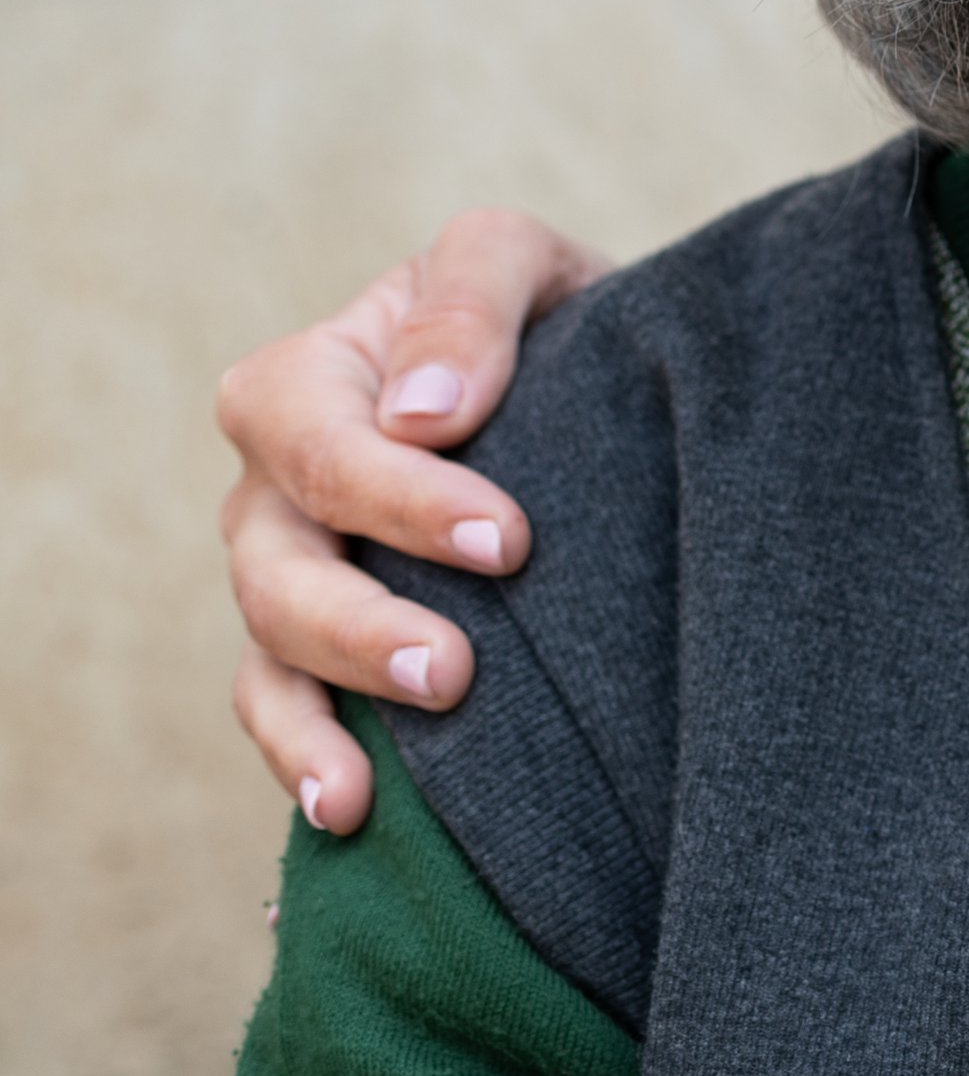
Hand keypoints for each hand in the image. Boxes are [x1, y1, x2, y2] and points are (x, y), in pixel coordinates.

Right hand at [215, 208, 608, 833]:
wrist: (590, 385)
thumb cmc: (544, 314)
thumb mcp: (519, 263)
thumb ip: (469, 300)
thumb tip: (427, 410)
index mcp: (309, 380)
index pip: (318, 442)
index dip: (402, 497)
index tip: (507, 543)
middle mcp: (276, 487)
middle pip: (279, 563)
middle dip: (360, 624)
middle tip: (455, 671)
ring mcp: (288, 573)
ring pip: (271, 646)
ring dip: (332, 704)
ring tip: (387, 771)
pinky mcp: (319, 649)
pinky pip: (281, 712)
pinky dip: (305, 761)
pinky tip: (350, 811)